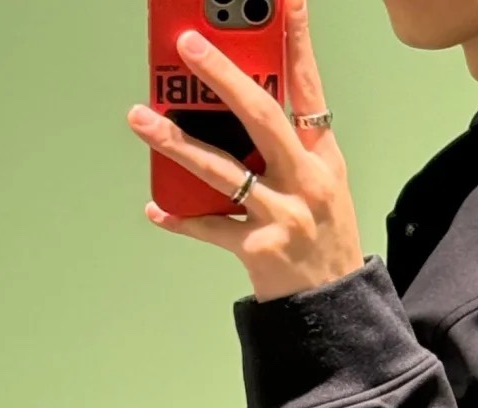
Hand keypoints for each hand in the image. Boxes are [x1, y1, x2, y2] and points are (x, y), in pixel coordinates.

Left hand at [126, 0, 363, 302]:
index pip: (310, 89)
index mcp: (322, 159)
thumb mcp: (321, 185)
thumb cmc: (323, 239)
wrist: (335, 307)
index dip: (298, 43)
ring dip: (177, 143)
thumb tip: (232, 107)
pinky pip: (210, 228)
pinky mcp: (258, 251)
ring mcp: (282, 217)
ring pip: (222, 171)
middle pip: (262, 117)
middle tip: (188, 45)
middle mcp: (305, 183)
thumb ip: (286, 148)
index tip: (288, 1)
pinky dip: (180, 219)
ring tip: (142, 118)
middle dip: (222, 77)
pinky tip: (155, 207)